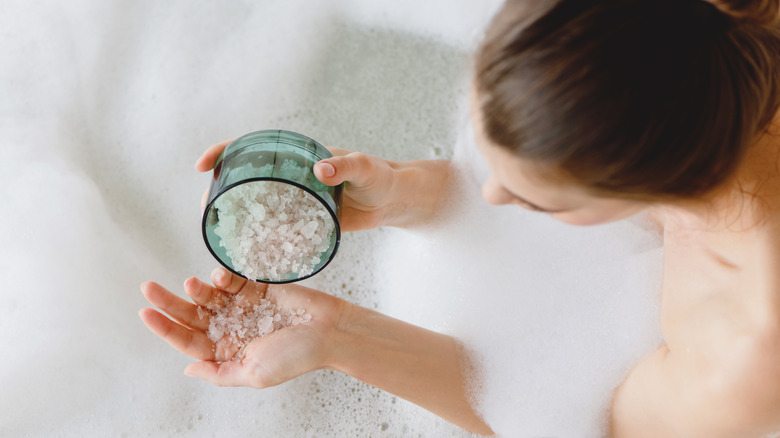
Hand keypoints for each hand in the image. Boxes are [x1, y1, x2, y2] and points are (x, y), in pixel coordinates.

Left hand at [139, 268, 349, 387]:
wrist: (329, 332)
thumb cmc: (296, 357)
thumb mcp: (253, 375)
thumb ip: (219, 373)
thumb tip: (186, 370)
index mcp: (227, 352)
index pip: (187, 340)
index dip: (165, 327)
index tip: (145, 313)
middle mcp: (231, 329)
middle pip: (191, 315)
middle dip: (169, 302)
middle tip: (148, 287)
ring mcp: (244, 308)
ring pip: (208, 297)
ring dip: (196, 290)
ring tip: (192, 284)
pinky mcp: (258, 289)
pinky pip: (232, 281)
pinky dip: (221, 278)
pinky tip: (218, 278)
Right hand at [195, 140, 398, 230]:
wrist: (394, 200)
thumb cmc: (380, 176)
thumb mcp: (364, 167)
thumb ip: (345, 167)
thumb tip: (320, 168)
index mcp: (297, 154)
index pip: (251, 146)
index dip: (223, 152)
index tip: (202, 165)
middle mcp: (290, 175)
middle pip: (244, 178)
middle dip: (220, 191)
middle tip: (206, 210)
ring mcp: (295, 198)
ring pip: (256, 205)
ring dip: (236, 217)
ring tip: (219, 233)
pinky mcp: (304, 220)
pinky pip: (276, 227)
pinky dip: (261, 237)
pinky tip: (249, 251)